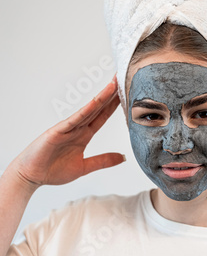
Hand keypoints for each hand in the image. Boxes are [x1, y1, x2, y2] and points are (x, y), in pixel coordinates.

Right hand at [7, 76, 125, 189]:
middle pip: (97, 108)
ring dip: (101, 97)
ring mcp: (67, 128)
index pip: (102, 117)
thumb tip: (123, 158)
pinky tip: (96, 102)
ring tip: (113, 84)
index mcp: (83, 135)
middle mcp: (76, 128)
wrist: (32, 176)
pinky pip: (74, 119)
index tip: (126, 94)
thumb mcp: (84, 167)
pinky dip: (85, 110)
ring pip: (88, 110)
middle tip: (122, 78)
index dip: (114, 105)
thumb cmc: (53, 171)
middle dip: (110, 94)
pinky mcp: (57, 132)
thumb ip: (103, 161)